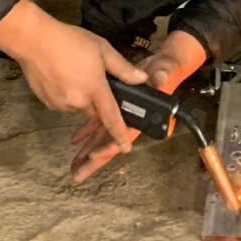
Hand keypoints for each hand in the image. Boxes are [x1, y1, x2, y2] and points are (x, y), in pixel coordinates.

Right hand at [0, 0, 147, 153]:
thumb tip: (142, 80)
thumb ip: (123, 68)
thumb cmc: (71, 41)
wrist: (33, 41)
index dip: (120, 134)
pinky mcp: (47, 103)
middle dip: (99, 104)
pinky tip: (63, 77)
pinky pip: (64, 104)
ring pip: (79, 108)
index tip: (126, 148)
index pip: (111, 118)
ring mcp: (60, 105)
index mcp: (94, 89)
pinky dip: (68, 96)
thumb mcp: (102, 49)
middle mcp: (78, 102)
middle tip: (96, 82)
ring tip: (77, 73)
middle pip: (95, 113)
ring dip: (82, 98)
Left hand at [69, 30, 206, 183]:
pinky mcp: (114, 106)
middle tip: (77, 174)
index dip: (109, 146)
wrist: (163, 66)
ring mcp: (120, 115)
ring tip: (74, 164)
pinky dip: (87, 131)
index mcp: (140, 116)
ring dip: (88, 149)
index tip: (93, 156)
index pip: (123, 135)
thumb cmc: (166, 71)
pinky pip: (98, 122)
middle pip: (109, 143)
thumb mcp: (164, 72)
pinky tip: (75, 139)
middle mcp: (129, 120)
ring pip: (101, 136)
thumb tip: (161, 79)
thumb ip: (161, 77)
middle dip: (93, 160)